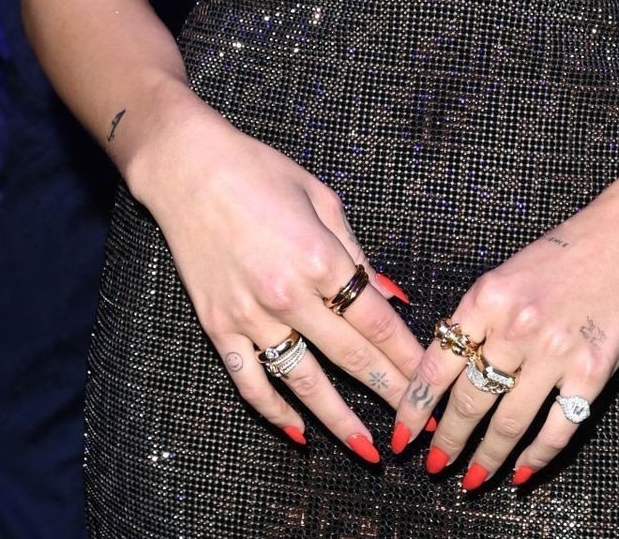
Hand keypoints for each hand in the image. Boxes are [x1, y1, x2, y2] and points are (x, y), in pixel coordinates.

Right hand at [131, 99, 429, 460]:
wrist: (187, 169)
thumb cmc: (261, 172)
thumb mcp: (323, 200)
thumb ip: (359, 254)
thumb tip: (394, 297)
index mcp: (320, 257)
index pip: (376, 321)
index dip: (407, 356)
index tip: (430, 381)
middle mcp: (288, 294)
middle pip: (350, 356)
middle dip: (389, 394)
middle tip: (416, 427)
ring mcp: (250, 315)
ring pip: (303, 382)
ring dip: (338, 420)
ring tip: (367, 450)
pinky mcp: (218, 327)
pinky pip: (250, 381)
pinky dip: (273, 411)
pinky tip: (297, 432)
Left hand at [391, 184, 618, 488]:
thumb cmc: (561, 256)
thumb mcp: (504, 276)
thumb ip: (476, 320)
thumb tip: (446, 375)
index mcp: (486, 298)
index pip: (436, 364)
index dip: (415, 407)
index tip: (403, 437)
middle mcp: (515, 326)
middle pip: (469, 400)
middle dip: (448, 441)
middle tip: (437, 465)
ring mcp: (555, 351)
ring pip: (509, 422)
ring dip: (487, 458)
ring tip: (474, 477)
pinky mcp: (591, 372)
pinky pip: (557, 429)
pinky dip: (537, 457)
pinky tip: (523, 471)